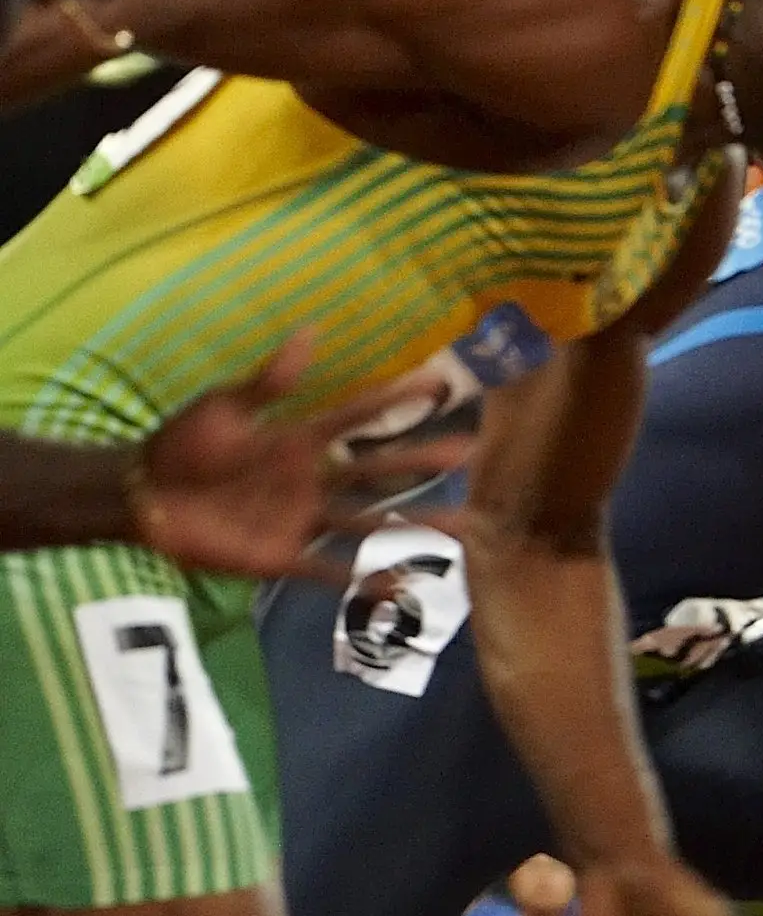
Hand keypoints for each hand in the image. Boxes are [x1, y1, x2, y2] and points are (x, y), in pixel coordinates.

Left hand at [124, 331, 473, 579]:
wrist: (141, 498)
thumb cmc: (180, 446)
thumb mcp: (223, 407)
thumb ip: (270, 381)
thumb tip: (310, 330)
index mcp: (299, 439)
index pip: (358, 417)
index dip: (397, 401)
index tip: (439, 386)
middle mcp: (312, 479)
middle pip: (378, 470)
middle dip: (421, 461)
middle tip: (468, 454)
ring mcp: (302, 519)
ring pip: (370, 522)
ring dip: (413, 524)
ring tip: (459, 528)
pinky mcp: (282, 555)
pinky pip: (330, 570)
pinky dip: (363, 580)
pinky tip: (399, 585)